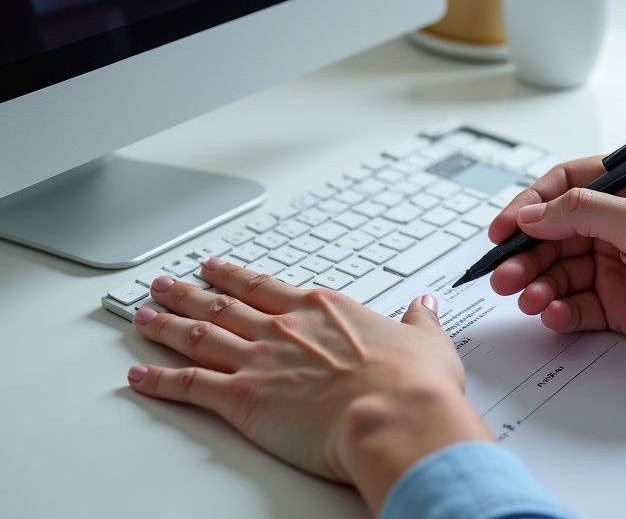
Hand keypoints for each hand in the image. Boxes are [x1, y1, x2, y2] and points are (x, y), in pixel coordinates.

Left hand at [126, 258, 491, 512]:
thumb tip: (425, 306)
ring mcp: (259, 360)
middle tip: (165, 283)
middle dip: (188, 292)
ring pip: (197, 335)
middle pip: (222, 304)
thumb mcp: (427, 342)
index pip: (266, 286)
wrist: (395, 415)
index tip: (217, 268)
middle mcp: (284, 328)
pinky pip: (189, 386)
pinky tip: (139, 377)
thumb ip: (419, 321)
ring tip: (142, 315)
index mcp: (323, 309)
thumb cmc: (412, 384)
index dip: (236, 276)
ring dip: (165, 324)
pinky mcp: (243, 399)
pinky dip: (159, 381)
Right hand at [489, 157, 625, 387]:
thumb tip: (533, 212)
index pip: (567, 185)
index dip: (530, 205)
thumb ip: (584, 212)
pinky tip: (555, 314)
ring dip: (537, 283)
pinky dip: (560, 310)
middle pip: (554, 233)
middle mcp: (622, 224)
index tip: (503, 228)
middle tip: (504, 273)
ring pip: (559, 271)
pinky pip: (576, 305)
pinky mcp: (620, 305)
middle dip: (526, 253)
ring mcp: (619, 266)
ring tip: (526, 298)